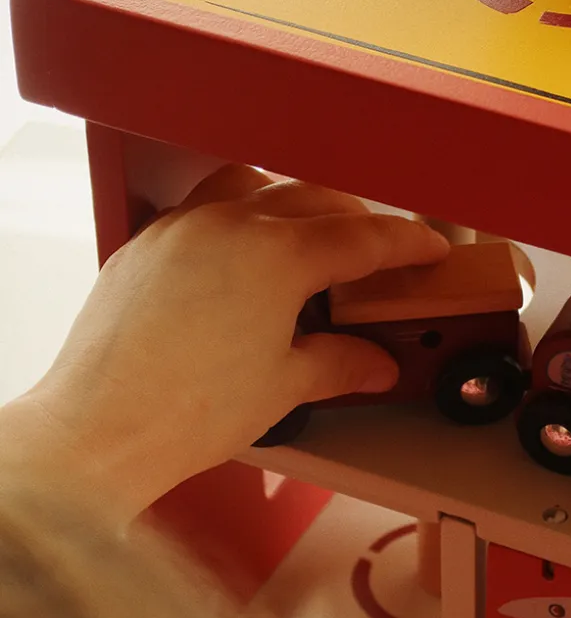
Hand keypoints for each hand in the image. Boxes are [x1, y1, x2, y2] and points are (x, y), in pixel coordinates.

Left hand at [1, 167, 449, 518]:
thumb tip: (373, 363)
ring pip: (255, 185)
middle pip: (315, 198)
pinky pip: (205, 204)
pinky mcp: (147, 243)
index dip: (405, 241)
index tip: (427, 246)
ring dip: (293, 202)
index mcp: (276, 255)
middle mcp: (230, 225)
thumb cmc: (183, 412)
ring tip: (308, 238)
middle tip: (376, 255)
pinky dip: (238, 214)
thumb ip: (340, 363)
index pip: (363, 235)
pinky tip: (242, 253)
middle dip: (356, 221)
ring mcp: (183, 227)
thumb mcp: (284, 386)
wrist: (97, 432)